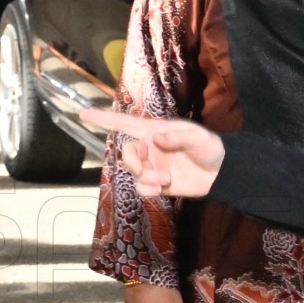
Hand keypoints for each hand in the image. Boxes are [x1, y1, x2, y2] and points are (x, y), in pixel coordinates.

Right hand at [87, 108, 223, 199]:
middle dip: (135, 163)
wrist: (221, 173)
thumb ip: (178, 137)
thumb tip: (156, 138)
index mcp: (154, 130)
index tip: (82, 113)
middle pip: (126, 153)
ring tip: (165, 180)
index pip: (124, 123)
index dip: (103, 118)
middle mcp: (149, 147)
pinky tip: (164, 187)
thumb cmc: (210, 147)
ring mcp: (151, 165)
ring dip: (146, 177)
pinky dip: (149, 189)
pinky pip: (141, 188)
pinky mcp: (156, 182)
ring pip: (132, 172)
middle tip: (155, 172)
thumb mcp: (198, 137)